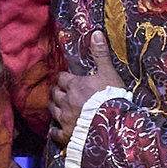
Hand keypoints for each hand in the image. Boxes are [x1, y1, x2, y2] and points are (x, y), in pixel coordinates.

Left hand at [49, 30, 123, 146]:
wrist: (114, 127)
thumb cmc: (112, 98)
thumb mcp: (109, 74)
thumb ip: (101, 54)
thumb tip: (96, 32)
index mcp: (74, 85)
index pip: (62, 78)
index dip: (64, 79)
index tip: (67, 79)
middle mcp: (65, 101)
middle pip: (55, 94)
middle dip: (58, 93)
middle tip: (63, 93)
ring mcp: (64, 119)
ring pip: (52, 111)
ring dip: (55, 109)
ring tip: (60, 109)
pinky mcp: (66, 135)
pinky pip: (54, 133)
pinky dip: (55, 131)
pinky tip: (58, 130)